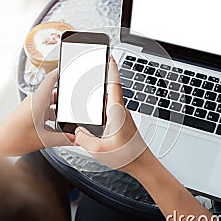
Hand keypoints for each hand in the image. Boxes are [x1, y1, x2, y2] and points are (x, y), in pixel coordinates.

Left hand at [0, 69, 74, 155]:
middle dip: (66, 100)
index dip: (62, 72)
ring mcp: (31, 108)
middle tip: (76, 106)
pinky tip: (57, 131)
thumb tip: (75, 139)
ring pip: (50, 106)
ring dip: (59, 113)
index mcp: (37, 101)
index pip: (51, 79)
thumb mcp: (43, 140)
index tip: (71, 70)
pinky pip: (45, 113)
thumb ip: (62, 139)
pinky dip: (52, 120)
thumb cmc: (11, 138)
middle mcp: (34, 102)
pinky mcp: (29, 116)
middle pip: (55, 94)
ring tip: (68, 122)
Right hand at [74, 56, 151, 173]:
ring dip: (97, 97)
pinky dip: (98, 110)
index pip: (114, 83)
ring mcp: (121, 118)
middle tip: (90, 70)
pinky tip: (91, 117)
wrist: (143, 165)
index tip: (107, 55)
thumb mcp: (99, 150)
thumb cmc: (129, 157)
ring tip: (84, 94)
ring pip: (107, 102)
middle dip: (100, 79)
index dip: (110, 68)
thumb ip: (83, 139)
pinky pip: (107, 112)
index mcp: (117, 112)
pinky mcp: (120, 125)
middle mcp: (120, 112)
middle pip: (108, 90)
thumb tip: (76, 132)